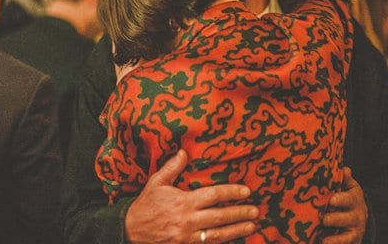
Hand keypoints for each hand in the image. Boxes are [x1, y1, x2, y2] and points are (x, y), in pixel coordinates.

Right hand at [124, 150, 258, 243]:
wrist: (131, 230)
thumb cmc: (145, 205)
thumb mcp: (156, 183)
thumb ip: (172, 168)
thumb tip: (184, 152)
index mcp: (183, 202)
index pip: (213, 195)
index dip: (231, 192)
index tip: (245, 191)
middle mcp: (188, 220)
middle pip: (220, 216)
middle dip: (240, 213)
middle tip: (255, 210)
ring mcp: (188, 237)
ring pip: (218, 234)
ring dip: (237, 230)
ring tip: (252, 226)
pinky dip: (222, 241)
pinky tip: (233, 238)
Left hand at [322, 168, 366, 243]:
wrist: (358, 218)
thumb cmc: (346, 198)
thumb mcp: (348, 187)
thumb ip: (344, 179)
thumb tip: (345, 169)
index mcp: (354, 199)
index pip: (349, 199)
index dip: (340, 200)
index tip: (331, 201)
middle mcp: (357, 216)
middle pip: (347, 218)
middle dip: (334, 219)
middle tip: (323, 219)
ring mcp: (355, 231)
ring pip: (346, 236)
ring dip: (335, 238)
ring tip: (323, 239)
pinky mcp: (351, 241)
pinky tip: (324, 243)